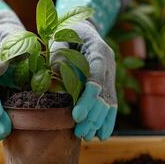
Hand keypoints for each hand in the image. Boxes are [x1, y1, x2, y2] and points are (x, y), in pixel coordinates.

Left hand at [52, 20, 116, 140]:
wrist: (82, 28)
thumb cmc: (67, 31)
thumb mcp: (60, 38)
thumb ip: (58, 56)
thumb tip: (54, 78)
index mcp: (99, 49)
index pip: (96, 77)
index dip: (88, 98)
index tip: (76, 115)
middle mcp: (109, 63)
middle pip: (105, 93)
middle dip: (93, 115)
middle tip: (80, 133)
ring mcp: (110, 73)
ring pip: (109, 101)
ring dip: (99, 120)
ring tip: (87, 137)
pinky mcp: (108, 82)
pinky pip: (110, 102)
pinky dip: (107, 119)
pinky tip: (101, 134)